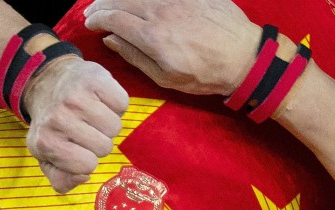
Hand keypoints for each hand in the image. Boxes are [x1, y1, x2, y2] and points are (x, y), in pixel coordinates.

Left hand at [22, 56, 128, 193]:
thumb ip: (62, 180)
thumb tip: (84, 176)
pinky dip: (115, 104)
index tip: (76, 147)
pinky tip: (99, 99)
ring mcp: (76, 97)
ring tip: (91, 114)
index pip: (87, 167)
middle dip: (98, 141)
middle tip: (84, 128)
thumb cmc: (52, 126)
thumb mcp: (47, 158)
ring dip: (107, 123)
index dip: (87, 160)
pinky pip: (122, 103)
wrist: (48, 81)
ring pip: (115, 127)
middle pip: (105, 148)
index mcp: (46, 142)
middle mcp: (58, 118)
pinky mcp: (94, 78)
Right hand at [83, 0, 260, 95]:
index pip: (113, 18)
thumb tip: (112, 41)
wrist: (244, 57)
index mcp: (152, 36)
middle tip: (93, 11)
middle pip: (121, 0)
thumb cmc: (206, 74)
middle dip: (102, 4)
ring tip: (110, 2)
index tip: (90, 24)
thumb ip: (135, 57)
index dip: (97, 19)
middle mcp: (161, 11)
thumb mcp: (166, 77)